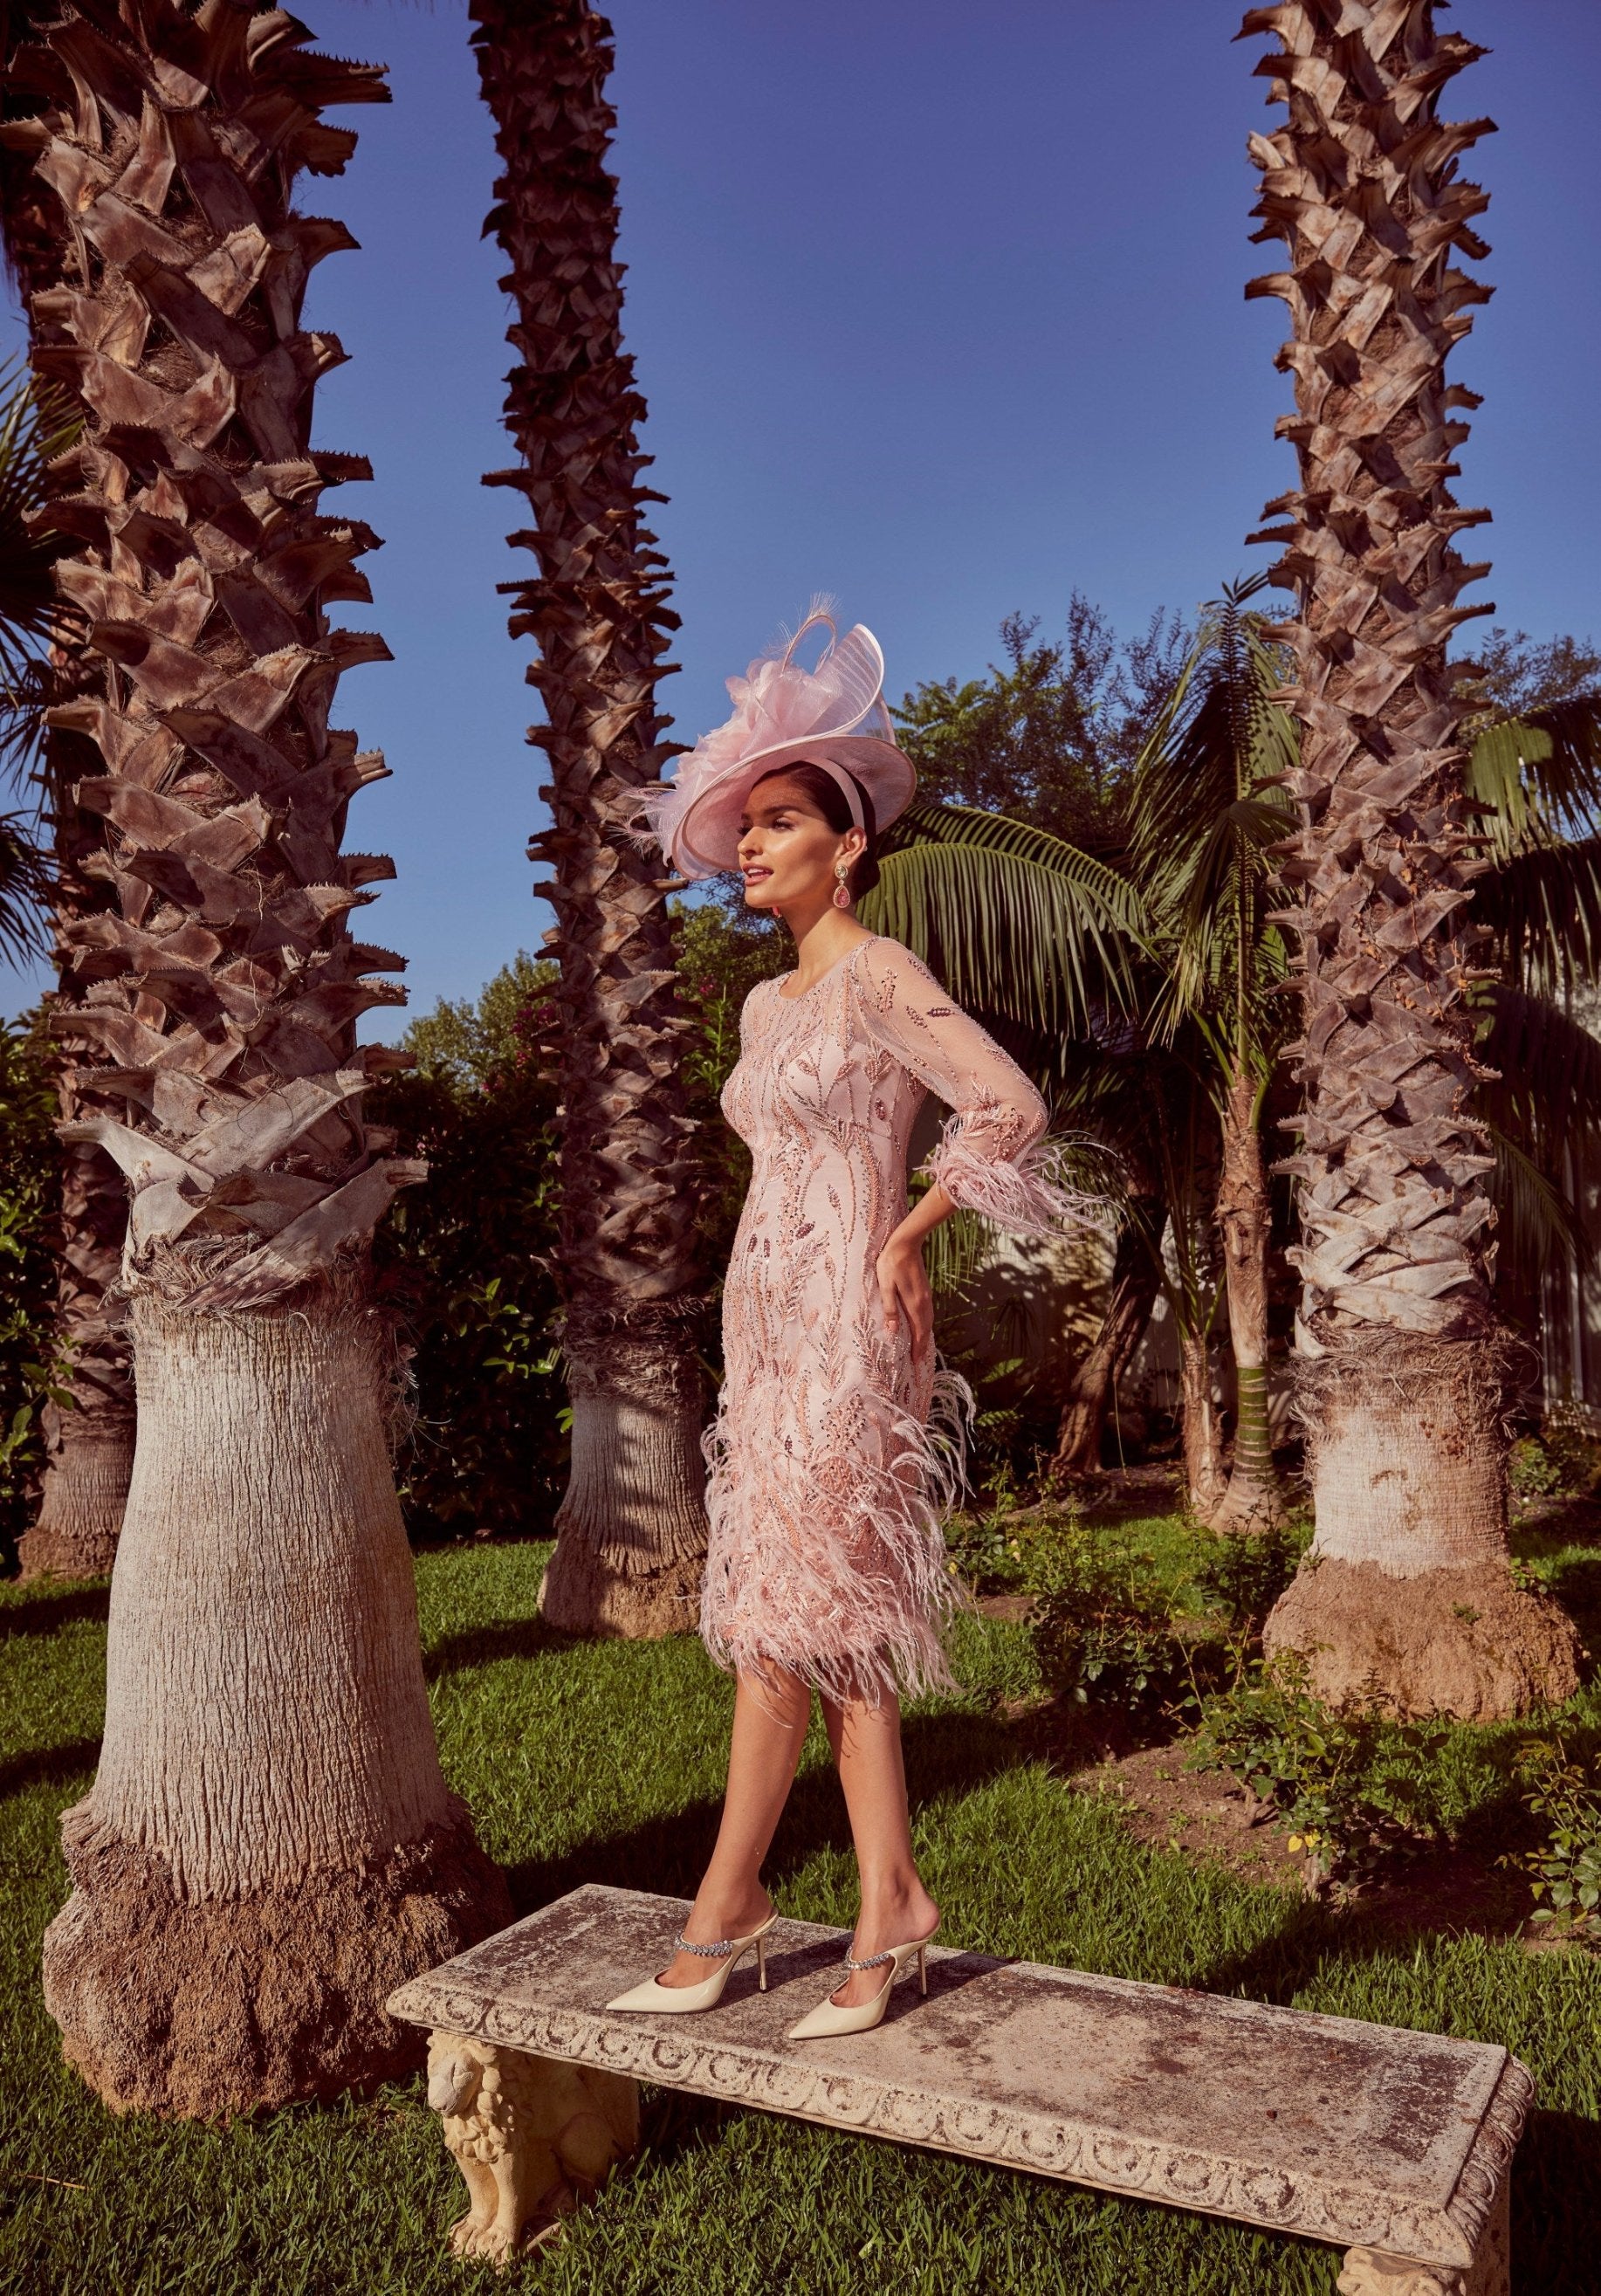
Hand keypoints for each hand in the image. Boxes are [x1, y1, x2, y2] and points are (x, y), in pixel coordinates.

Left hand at [875, 1231, 932, 1354]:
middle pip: (926, 1329)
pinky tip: (920, 1325)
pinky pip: (927, 1313)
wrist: (906, 1243)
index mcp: (914, 1303)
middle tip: (918, 1361)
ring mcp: (926, 1295)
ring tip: (920, 1347)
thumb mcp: (885, 1286)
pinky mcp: (924, 1290)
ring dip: (924, 1335)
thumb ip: (890, 1309)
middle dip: (923, 1345)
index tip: (916, 1362)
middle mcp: (924, 1302)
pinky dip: (925, 1324)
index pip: (918, 1332)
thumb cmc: (891, 1263)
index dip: (918, 1348)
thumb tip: (893, 1331)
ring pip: (928, 1321)